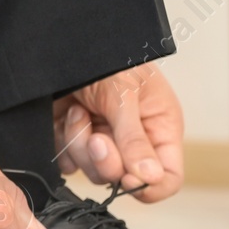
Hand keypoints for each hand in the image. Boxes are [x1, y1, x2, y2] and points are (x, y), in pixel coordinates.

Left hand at [53, 64, 184, 202]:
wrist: (61, 42)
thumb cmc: (105, 56)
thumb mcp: (124, 94)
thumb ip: (134, 138)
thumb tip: (150, 178)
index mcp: (159, 128)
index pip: (167, 177)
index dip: (149, 186)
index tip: (127, 177)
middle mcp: (132, 140)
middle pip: (125, 179)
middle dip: (106, 160)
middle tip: (95, 136)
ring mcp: (102, 141)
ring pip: (94, 173)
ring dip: (81, 144)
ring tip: (79, 111)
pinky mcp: (73, 141)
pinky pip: (68, 164)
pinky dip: (63, 144)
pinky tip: (65, 116)